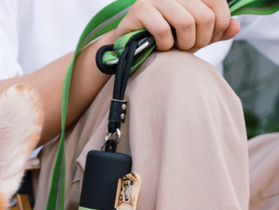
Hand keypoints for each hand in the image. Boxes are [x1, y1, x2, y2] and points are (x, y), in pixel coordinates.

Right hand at [114, 0, 240, 51]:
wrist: (130, 45)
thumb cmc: (166, 38)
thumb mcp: (195, 34)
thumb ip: (216, 30)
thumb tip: (236, 27)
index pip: (218, 3)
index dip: (219, 26)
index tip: (208, 38)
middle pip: (205, 17)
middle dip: (201, 40)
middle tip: (190, 47)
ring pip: (186, 23)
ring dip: (185, 44)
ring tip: (177, 48)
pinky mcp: (140, 9)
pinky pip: (164, 31)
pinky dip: (166, 46)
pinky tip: (160, 47)